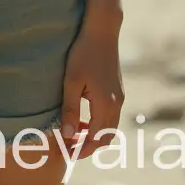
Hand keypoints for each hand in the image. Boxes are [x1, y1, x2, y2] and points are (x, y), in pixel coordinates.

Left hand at [60, 23, 123, 158]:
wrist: (102, 30)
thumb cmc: (84, 53)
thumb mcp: (72, 81)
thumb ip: (71, 110)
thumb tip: (67, 136)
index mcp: (106, 104)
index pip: (95, 139)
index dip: (80, 150)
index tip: (65, 154)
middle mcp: (116, 104)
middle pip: (105, 138)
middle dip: (88, 147)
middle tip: (68, 149)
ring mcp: (119, 97)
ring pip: (108, 127)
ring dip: (93, 136)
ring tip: (73, 136)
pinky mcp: (117, 90)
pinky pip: (109, 116)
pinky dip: (97, 123)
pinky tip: (82, 119)